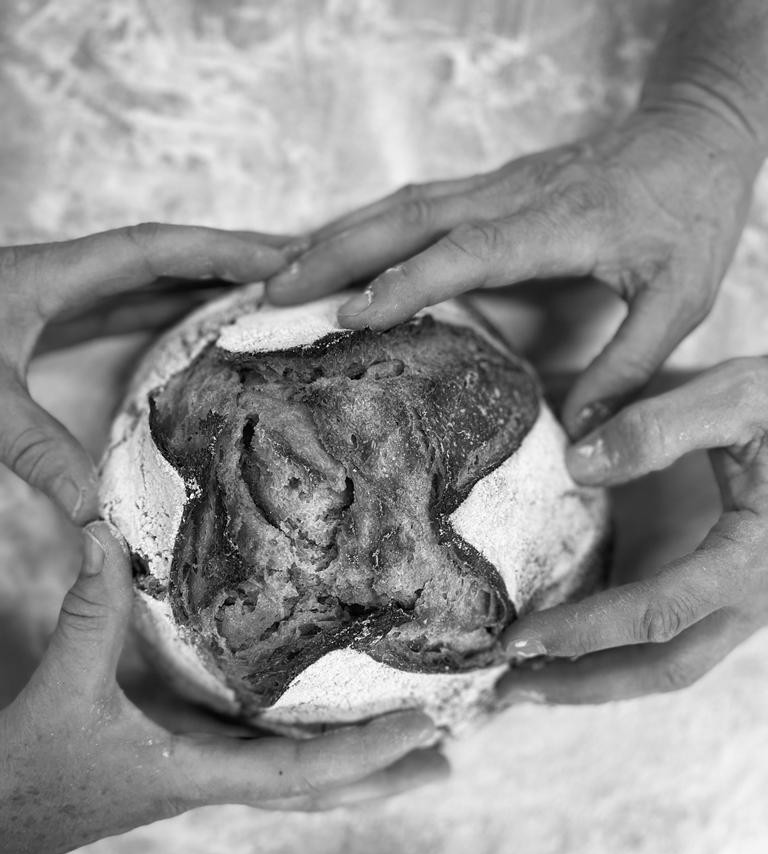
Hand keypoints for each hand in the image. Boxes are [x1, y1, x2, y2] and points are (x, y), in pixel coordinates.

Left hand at [0, 223, 293, 523]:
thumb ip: (35, 448)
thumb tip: (92, 510)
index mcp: (51, 276)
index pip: (153, 251)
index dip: (219, 250)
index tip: (276, 255)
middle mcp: (62, 279)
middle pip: (164, 259)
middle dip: (229, 259)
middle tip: (294, 267)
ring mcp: (56, 300)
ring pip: (146, 282)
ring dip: (204, 284)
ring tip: (264, 295)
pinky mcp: (47, 324)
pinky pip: (125, 310)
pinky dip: (170, 314)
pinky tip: (197, 332)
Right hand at [0, 521, 444, 853]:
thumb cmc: (27, 773)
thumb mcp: (64, 690)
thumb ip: (90, 613)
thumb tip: (106, 536)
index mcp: (194, 776)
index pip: (299, 776)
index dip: (365, 754)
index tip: (424, 728)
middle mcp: (209, 780)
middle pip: (315, 791)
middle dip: (381, 776)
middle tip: (445, 758)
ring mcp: (198, 771)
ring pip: (292, 777)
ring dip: (352, 765)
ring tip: (410, 749)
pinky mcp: (179, 756)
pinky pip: (257, 750)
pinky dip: (299, 738)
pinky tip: (314, 717)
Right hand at [265, 109, 757, 437]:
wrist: (697, 131)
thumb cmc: (692, 212)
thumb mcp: (681, 299)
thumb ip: (628, 368)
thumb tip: (580, 442)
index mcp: (559, 223)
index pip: (467, 250)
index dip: (406, 282)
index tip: (349, 317)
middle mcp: (515, 195)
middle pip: (410, 215)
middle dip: (336, 251)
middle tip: (272, 292)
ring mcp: (499, 185)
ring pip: (403, 203)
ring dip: (338, 235)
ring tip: (279, 273)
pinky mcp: (494, 186)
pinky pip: (417, 202)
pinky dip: (366, 225)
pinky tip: (335, 249)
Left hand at [498, 359, 767, 703]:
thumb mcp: (739, 395)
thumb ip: (657, 427)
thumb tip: (575, 465)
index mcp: (753, 558)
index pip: (656, 615)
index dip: (584, 633)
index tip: (518, 638)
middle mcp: (755, 596)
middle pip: (664, 669)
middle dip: (584, 687)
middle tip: (508, 690)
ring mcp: (749, 600)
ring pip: (675, 663)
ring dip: (601, 678)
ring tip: (529, 680)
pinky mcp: (737, 588)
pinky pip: (680, 636)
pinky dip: (624, 648)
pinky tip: (578, 640)